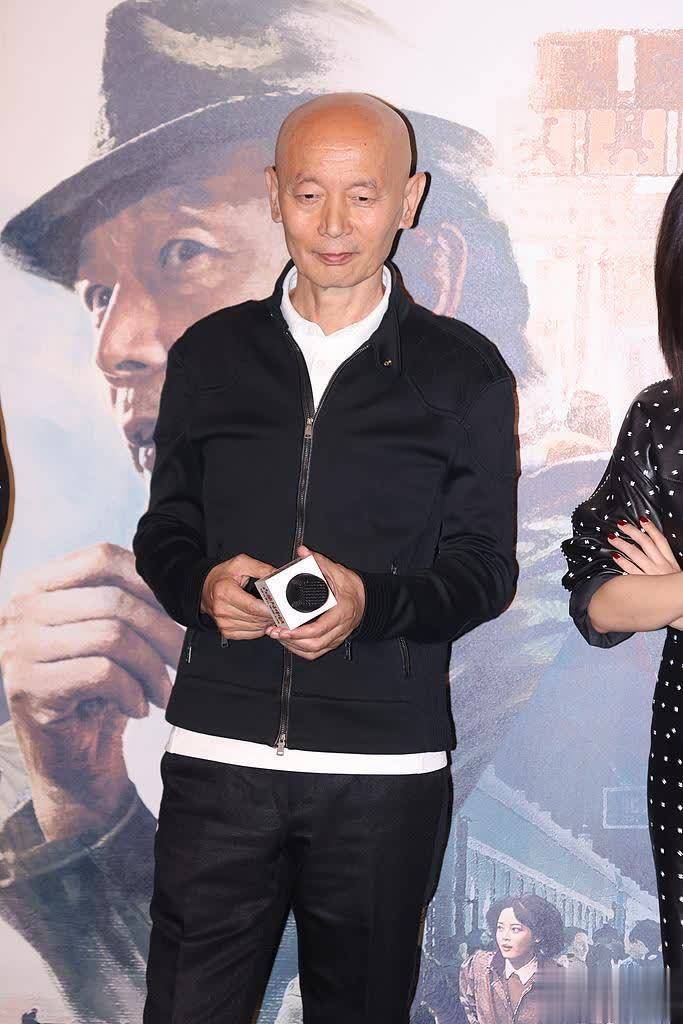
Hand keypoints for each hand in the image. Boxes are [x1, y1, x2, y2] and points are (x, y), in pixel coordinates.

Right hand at [0, 542, 181, 839]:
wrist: (72, 759)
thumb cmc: (95, 690)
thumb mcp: (107, 634)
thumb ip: (126, 600)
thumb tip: (182, 587)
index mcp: (38, 584)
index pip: (102, 558)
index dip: (149, 582)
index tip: (177, 611)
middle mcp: (20, 609)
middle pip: (114, 600)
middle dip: (162, 632)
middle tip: (183, 658)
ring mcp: (20, 648)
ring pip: (113, 636)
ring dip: (151, 668)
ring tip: (161, 690)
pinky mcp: (30, 687)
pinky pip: (103, 673)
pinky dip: (132, 692)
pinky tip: (136, 707)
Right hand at [201, 552, 276, 638]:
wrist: (205, 586)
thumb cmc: (222, 576)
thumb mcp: (241, 564)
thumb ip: (261, 569)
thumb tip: (277, 575)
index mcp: (225, 592)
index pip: (252, 607)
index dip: (269, 609)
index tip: (280, 608)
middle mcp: (222, 609)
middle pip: (255, 618)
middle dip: (270, 616)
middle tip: (280, 609)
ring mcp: (223, 623)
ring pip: (254, 628)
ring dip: (266, 623)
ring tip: (271, 613)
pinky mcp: (226, 631)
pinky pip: (249, 635)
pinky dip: (259, 629)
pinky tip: (261, 620)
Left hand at [265, 544, 365, 659]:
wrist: (366, 600)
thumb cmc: (353, 588)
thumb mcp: (338, 572)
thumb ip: (320, 562)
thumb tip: (304, 552)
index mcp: (340, 612)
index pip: (319, 629)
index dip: (299, 632)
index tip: (284, 628)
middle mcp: (340, 627)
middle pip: (314, 644)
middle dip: (291, 641)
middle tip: (275, 632)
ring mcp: (337, 636)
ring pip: (314, 650)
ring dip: (294, 647)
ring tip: (279, 637)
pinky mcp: (333, 641)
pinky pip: (317, 653)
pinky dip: (302, 651)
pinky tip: (290, 644)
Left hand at [607, 515, 682, 627]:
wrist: (679, 605)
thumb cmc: (675, 589)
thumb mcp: (675, 572)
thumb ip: (666, 560)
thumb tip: (655, 549)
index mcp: (670, 561)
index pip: (660, 540)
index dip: (651, 528)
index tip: (642, 519)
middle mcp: (661, 565)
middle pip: (645, 544)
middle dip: (633, 532)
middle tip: (621, 525)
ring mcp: (652, 574)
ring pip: (636, 554)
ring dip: (623, 545)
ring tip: (612, 537)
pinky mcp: (644, 584)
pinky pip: (631, 571)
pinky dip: (623, 562)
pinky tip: (615, 556)